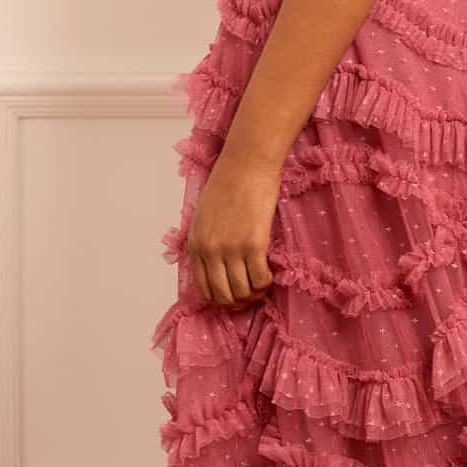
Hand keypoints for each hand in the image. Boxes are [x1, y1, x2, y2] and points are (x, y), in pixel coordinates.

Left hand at [187, 151, 279, 308]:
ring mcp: (231, 249)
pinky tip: (270, 275)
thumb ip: (207, 241)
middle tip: (252, 294)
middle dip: (239, 301)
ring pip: (242, 290)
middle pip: (223, 294)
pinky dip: (266, 283)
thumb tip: (219, 266)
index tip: (235, 295)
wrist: (246, 165)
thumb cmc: (228, 184)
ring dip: (255, 293)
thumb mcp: (204, 217)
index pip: (204, 288)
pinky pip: (260, 278)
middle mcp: (210, 250)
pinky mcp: (253, 244)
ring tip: (263, 284)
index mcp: (195, 245)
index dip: (221, 298)